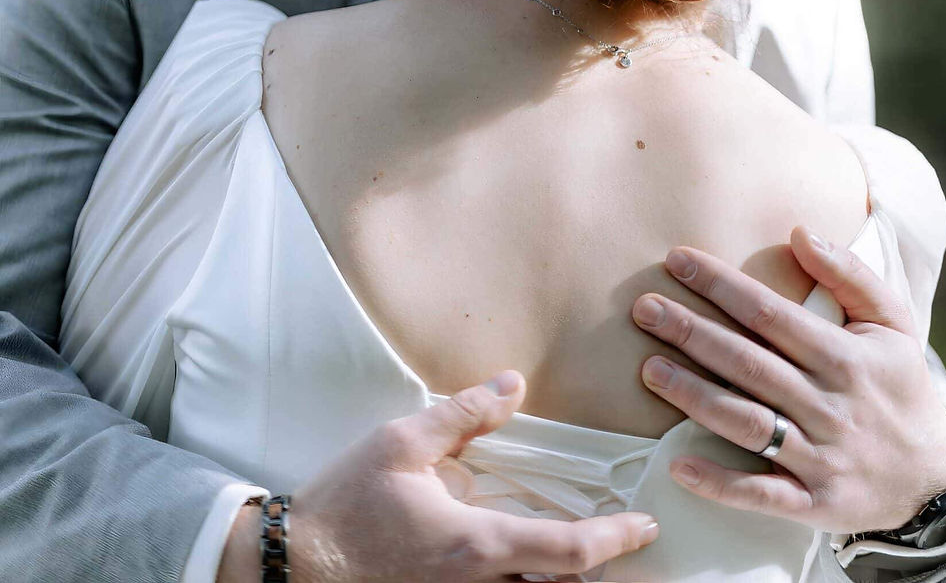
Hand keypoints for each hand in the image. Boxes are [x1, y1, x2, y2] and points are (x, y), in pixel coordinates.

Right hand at [220, 370, 657, 582]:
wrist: (296, 567)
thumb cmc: (347, 505)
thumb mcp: (401, 443)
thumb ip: (463, 414)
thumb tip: (512, 384)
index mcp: (478, 545)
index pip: (570, 551)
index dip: (617, 538)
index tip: (646, 525)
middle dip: (601, 571)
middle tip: (626, 541)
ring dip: (565, 582)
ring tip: (586, 554)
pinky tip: (529, 567)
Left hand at [632, 227, 945, 534]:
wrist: (934, 473)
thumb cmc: (899, 385)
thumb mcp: (892, 322)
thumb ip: (849, 274)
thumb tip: (801, 232)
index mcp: (844, 357)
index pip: (770, 314)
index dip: (721, 286)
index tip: (677, 261)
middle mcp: (828, 405)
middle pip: (748, 363)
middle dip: (692, 333)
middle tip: (644, 308)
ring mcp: (819, 456)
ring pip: (746, 424)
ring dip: (693, 397)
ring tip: (649, 368)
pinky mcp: (813, 502)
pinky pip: (761, 493)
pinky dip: (719, 482)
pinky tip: (677, 464)